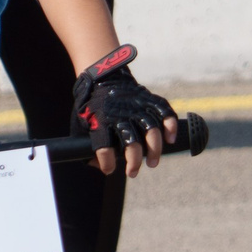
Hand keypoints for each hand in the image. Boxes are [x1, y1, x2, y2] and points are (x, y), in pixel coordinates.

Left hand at [72, 44, 177, 177]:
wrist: (101, 79)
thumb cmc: (90, 107)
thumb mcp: (80, 125)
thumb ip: (85, 146)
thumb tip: (97, 166)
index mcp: (100, 121)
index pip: (104, 146)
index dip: (107, 162)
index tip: (109, 169)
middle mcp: (120, 115)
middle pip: (130, 141)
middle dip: (133, 161)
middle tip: (132, 172)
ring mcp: (136, 106)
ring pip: (150, 129)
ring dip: (154, 149)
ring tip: (152, 163)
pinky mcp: (148, 100)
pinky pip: (163, 112)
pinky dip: (170, 125)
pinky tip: (170, 139)